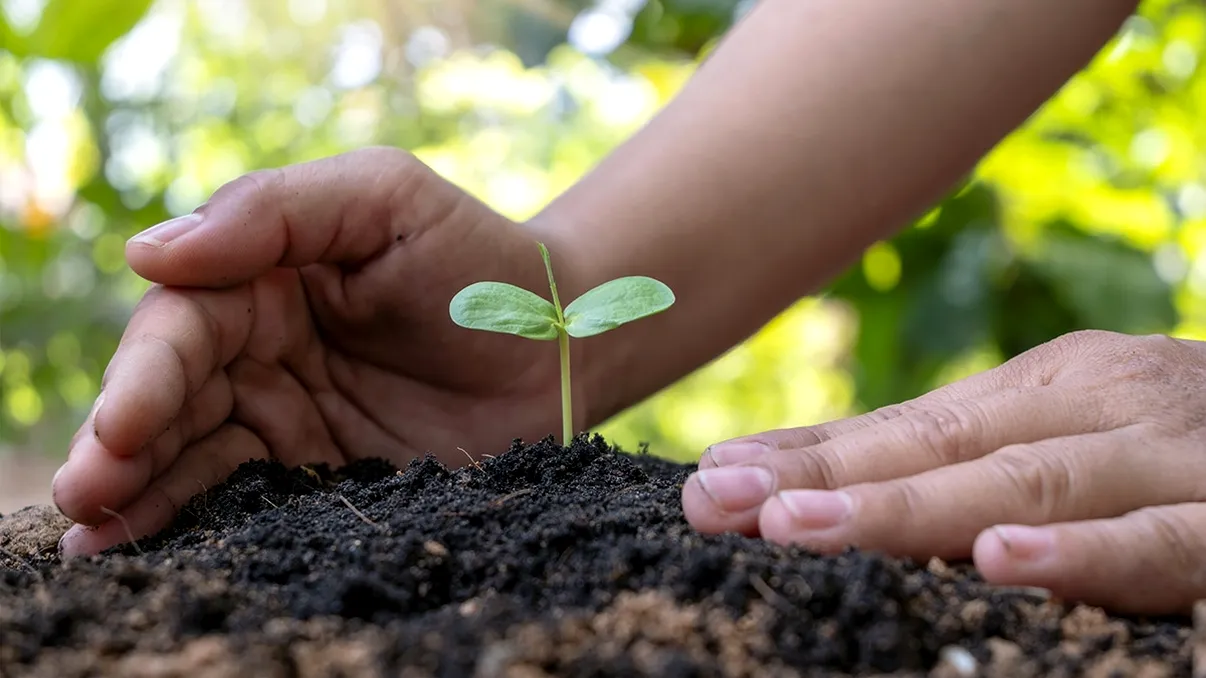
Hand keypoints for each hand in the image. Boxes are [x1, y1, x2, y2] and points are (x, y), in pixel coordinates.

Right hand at [54, 148, 576, 555]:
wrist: (560, 340)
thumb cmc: (476, 257)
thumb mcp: (383, 198)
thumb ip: (275, 210)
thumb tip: (148, 253)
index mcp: (261, 281)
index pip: (183, 326)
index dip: (146, 375)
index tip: (122, 426)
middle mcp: (260, 353)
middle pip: (172, 397)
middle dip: (122, 444)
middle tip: (86, 491)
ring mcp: (288, 420)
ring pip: (194, 455)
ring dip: (140, 493)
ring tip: (94, 536)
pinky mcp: (323, 476)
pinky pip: (251, 500)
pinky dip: (198, 521)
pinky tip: (150, 548)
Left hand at [682, 330, 1205, 613]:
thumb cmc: (1169, 445)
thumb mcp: (1062, 434)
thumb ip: (956, 462)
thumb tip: (801, 485)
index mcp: (1046, 389)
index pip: (903, 427)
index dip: (805, 454)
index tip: (709, 480)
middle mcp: (1100, 408)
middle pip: (944, 451)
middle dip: (828, 481)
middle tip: (724, 503)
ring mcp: (1170, 459)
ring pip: (1029, 488)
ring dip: (911, 512)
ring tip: (805, 528)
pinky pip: (1159, 543)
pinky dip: (1081, 556)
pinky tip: (1001, 565)